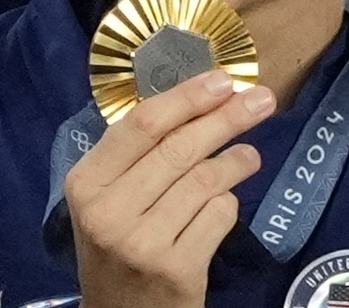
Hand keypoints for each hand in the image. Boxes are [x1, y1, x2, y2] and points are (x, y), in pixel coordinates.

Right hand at [67, 70, 275, 307]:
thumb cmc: (116, 242)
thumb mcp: (107, 196)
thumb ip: (138, 152)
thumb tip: (201, 95)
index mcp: (86, 182)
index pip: (141, 125)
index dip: (187, 97)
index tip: (223, 79)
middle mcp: (109, 212)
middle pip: (180, 148)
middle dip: (227, 118)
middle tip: (262, 100)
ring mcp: (143, 243)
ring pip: (206, 180)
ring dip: (237, 160)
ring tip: (250, 155)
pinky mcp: (177, 269)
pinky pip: (219, 215)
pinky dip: (229, 202)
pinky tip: (225, 201)